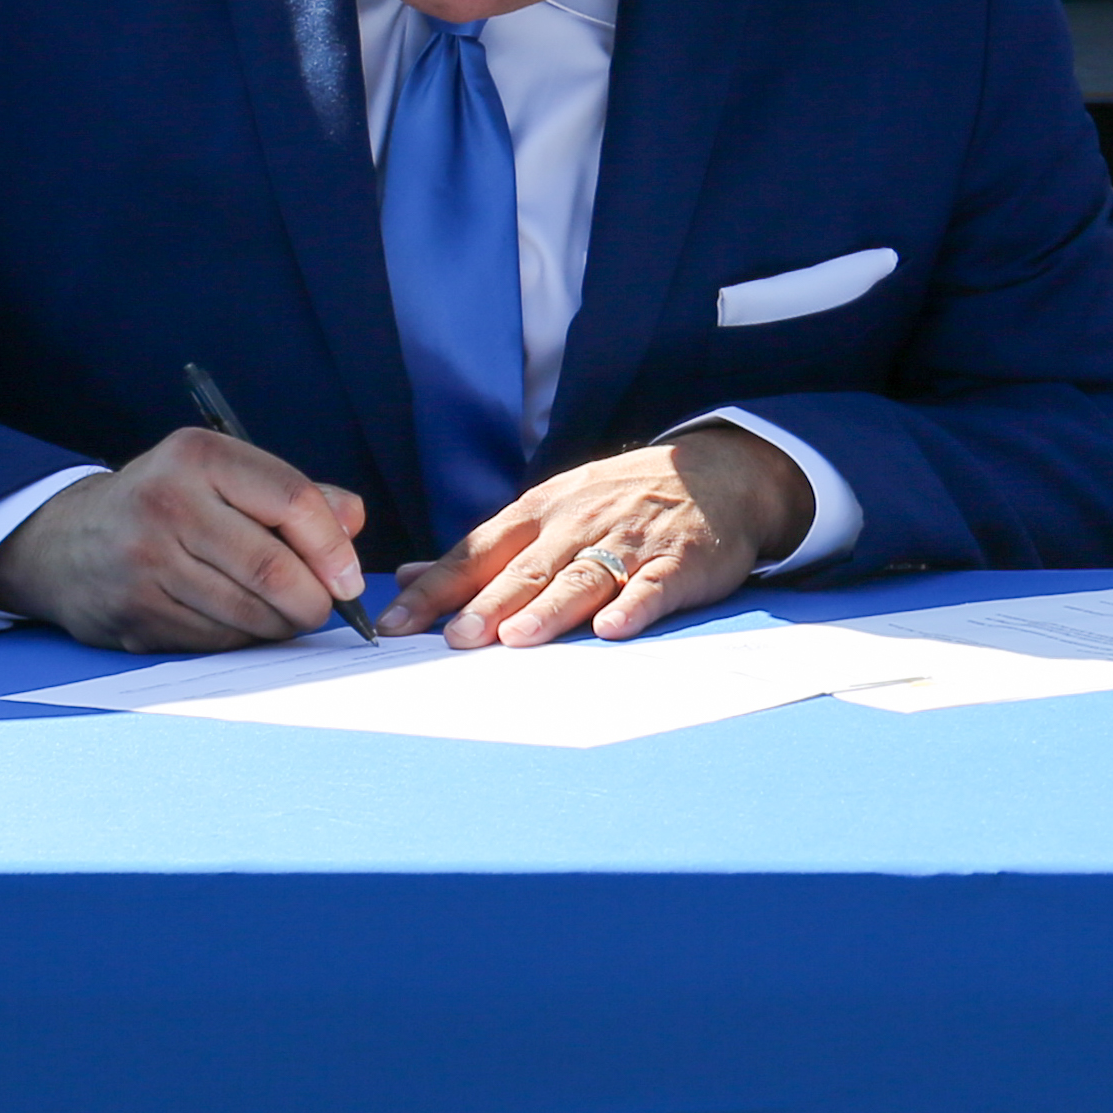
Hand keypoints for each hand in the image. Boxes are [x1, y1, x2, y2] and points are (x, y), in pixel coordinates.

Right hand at [0, 430, 371, 649]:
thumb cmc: (168, 505)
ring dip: (283, 625)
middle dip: (314, 600)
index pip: (292, 501)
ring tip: (285, 615)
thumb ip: (296, 496)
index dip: (334, 547)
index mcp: (196, 457)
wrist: (66, 542)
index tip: (349, 578)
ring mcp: (145, 562)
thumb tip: (352, 521)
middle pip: (273, 568)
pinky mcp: (135, 612)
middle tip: (324, 608)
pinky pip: (217, 640)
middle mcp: (166, 503)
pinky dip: (245, 640)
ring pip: (248, 613)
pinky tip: (242, 624)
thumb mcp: (223, 478)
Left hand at [387, 420, 813, 645]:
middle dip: (489, 603)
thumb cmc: (617, 500)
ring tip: (519, 637)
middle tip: (456, 639)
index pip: (477, 552)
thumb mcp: (545, 509)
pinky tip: (612, 629)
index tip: (396, 623)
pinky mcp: (679, 561)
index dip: (438, 589)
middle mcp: (577, 524)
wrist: (716, 472)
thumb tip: (412, 576)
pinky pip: (653, 585)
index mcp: (538, 513)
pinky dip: (633, 605)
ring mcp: (629, 542)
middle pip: (526, 569)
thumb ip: (482, 550)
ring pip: (583, 576)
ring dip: (551, 607)